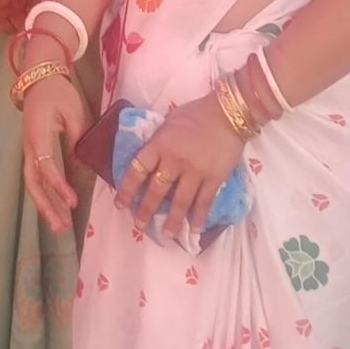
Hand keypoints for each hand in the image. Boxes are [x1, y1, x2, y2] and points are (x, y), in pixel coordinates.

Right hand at [21, 71, 91, 234]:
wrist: (39, 77)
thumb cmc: (58, 92)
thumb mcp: (74, 112)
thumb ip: (78, 139)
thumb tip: (83, 166)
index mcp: (38, 136)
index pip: (46, 167)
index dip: (59, 186)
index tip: (73, 201)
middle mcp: (29, 147)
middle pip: (33, 183)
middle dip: (47, 207)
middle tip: (61, 227)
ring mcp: (28, 150)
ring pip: (32, 184)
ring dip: (45, 206)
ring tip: (59, 226)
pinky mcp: (33, 151)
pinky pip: (36, 178)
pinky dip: (45, 195)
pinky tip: (55, 208)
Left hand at [121, 98, 244, 248]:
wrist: (228, 113)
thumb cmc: (195, 114)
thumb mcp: (168, 123)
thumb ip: (158, 142)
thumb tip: (148, 159)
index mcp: (160, 145)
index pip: (137, 169)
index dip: (127, 189)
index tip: (120, 204)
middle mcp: (175, 161)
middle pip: (157, 190)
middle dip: (146, 209)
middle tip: (139, 225)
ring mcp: (195, 171)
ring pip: (181, 202)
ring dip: (172, 220)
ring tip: (166, 235)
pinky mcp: (214, 178)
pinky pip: (204, 202)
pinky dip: (198, 217)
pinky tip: (194, 229)